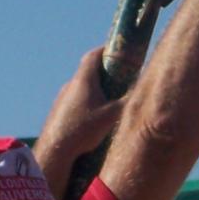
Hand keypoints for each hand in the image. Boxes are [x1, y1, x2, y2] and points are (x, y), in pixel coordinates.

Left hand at [34, 45, 125, 198]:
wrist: (55, 149)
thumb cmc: (83, 130)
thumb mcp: (111, 115)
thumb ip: (127, 102)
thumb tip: (143, 93)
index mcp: (84, 80)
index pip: (94, 55)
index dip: (106, 50)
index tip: (118, 50)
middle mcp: (71, 85)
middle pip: (88, 71)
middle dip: (105, 71)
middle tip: (120, 76)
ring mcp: (63, 98)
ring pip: (82, 88)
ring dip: (95, 89)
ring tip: (109, 101)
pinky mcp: (60, 112)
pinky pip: (76, 101)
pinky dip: (87, 103)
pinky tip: (94, 119)